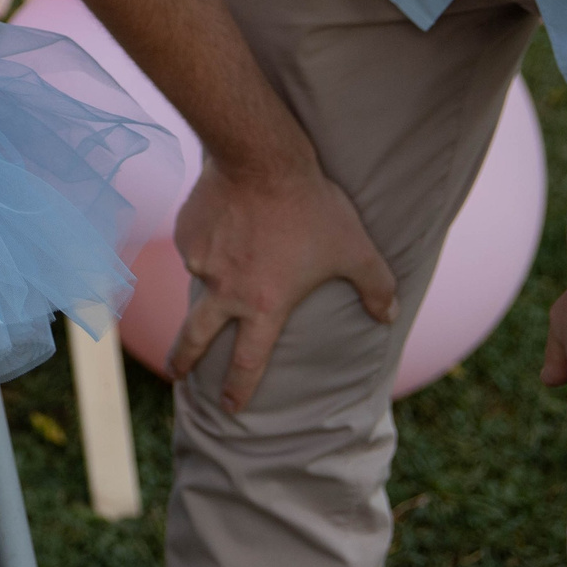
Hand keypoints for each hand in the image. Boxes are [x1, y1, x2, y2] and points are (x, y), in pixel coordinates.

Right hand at [168, 156, 398, 410]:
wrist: (260, 158)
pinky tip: (228, 220)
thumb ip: (376, 287)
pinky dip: (208, 240)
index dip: (239, 388)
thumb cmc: (312, 208)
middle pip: (195, 338)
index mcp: (263, 306)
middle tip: (178, 373)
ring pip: (201, 280)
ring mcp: (200, 262)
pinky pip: (196, 244)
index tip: (230, 407)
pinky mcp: (186, 233)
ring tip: (230, 252)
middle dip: (184, 360)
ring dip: (210, 278)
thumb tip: (388, 315)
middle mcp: (225, 291)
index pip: (248, 362)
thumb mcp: (356, 250)